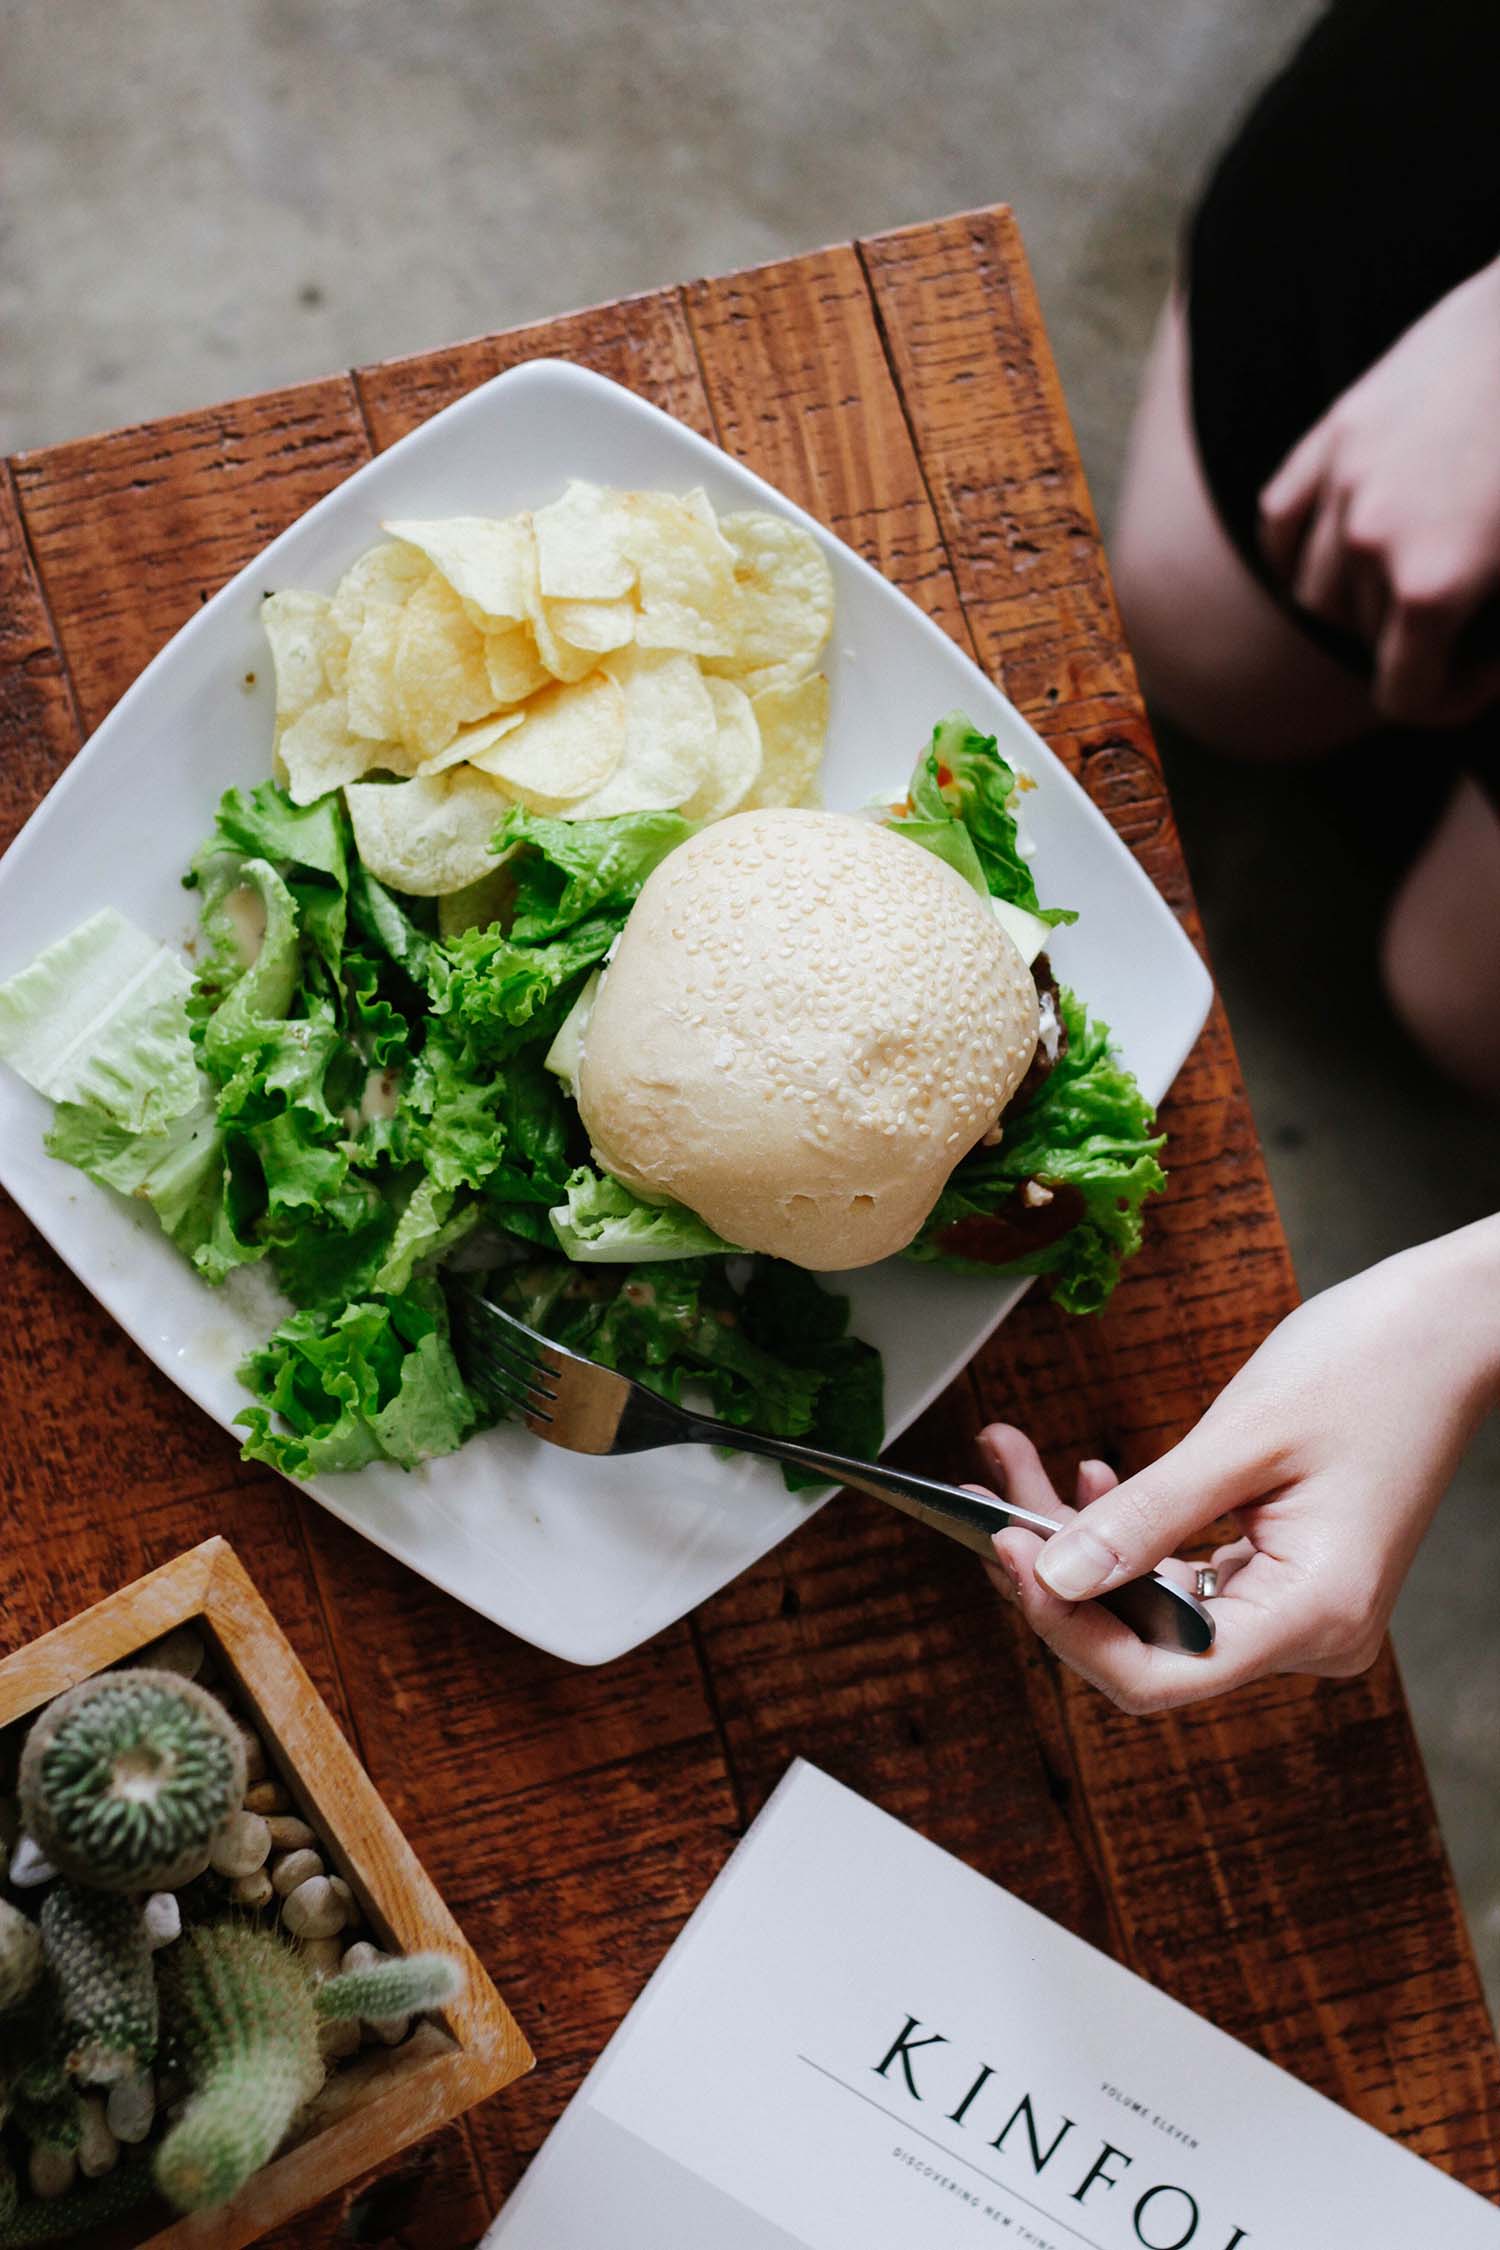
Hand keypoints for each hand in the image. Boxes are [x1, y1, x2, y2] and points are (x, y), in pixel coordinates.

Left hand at [980, 1220, 1499, 1713]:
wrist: (1450, 1328)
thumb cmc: (1372, 1366)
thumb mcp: (1240, 1439)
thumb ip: (1143, 1518)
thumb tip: (1050, 1580)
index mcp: (1312, 1616)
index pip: (1157, 1676)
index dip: (1067, 1626)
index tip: (1006, 1548)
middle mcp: (1309, 1634)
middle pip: (1145, 1644)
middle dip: (1056, 1571)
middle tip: (987, 1494)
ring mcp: (1297, 1610)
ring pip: (1153, 1606)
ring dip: (1079, 1541)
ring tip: (1013, 1465)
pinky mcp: (1284, 1577)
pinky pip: (1183, 1576)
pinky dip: (1130, 1533)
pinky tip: (1088, 1479)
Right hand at [1258, 256, 1499, 726]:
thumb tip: (1484, 661)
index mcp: (1433, 586)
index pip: (1403, 697)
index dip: (1447, 700)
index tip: (1483, 666)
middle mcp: (1369, 545)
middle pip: (1361, 640)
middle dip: (1413, 637)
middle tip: (1467, 606)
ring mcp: (1342, 487)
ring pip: (1315, 591)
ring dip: (1356, 597)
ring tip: (1410, 568)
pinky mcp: (1331, 437)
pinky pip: (1281, 524)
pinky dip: (1301, 549)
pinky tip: (1345, 544)